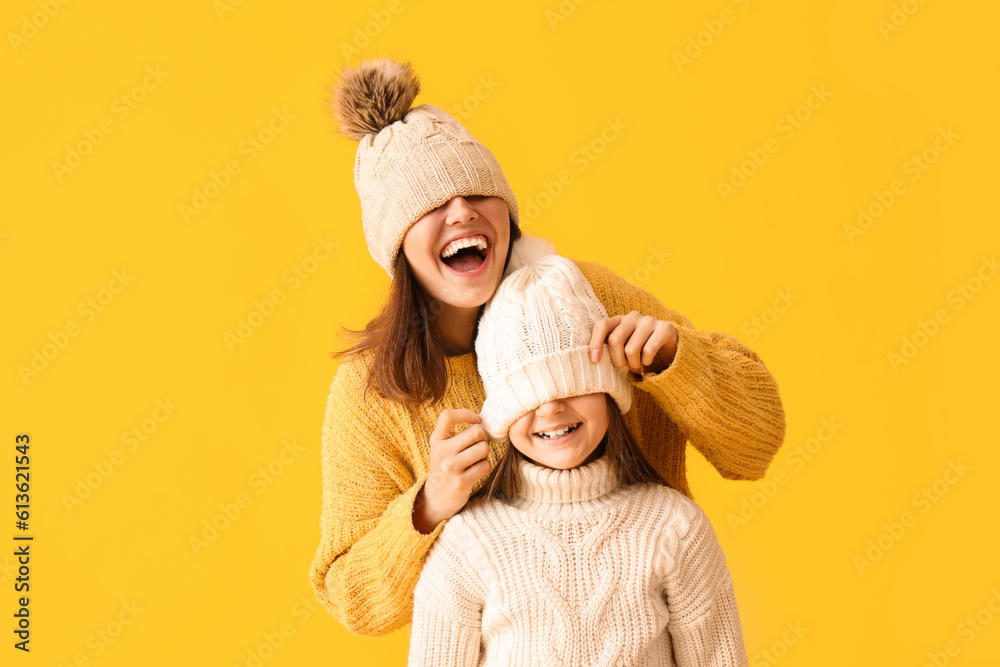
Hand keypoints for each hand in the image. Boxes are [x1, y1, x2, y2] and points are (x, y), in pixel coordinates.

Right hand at [412, 409, 491, 533]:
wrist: (436, 498)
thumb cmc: (445, 466)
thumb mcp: (442, 447)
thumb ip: (456, 433)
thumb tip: (482, 421)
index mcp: (436, 440)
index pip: (448, 416)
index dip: (466, 413)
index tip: (476, 420)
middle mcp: (441, 452)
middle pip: (476, 431)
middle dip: (483, 437)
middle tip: (479, 444)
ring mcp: (451, 467)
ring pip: (484, 448)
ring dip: (485, 453)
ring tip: (476, 459)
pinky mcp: (461, 482)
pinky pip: (485, 465)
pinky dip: (484, 467)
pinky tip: (475, 471)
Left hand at [588, 311, 677, 374]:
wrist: (669, 353)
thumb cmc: (638, 354)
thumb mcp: (621, 350)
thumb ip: (608, 348)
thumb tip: (592, 358)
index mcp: (619, 320)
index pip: (602, 325)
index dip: (595, 342)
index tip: (595, 360)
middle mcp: (633, 316)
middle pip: (615, 340)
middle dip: (618, 360)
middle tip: (624, 367)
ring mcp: (649, 320)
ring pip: (631, 349)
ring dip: (633, 364)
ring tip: (637, 366)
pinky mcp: (665, 328)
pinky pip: (648, 350)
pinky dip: (646, 361)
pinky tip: (648, 361)